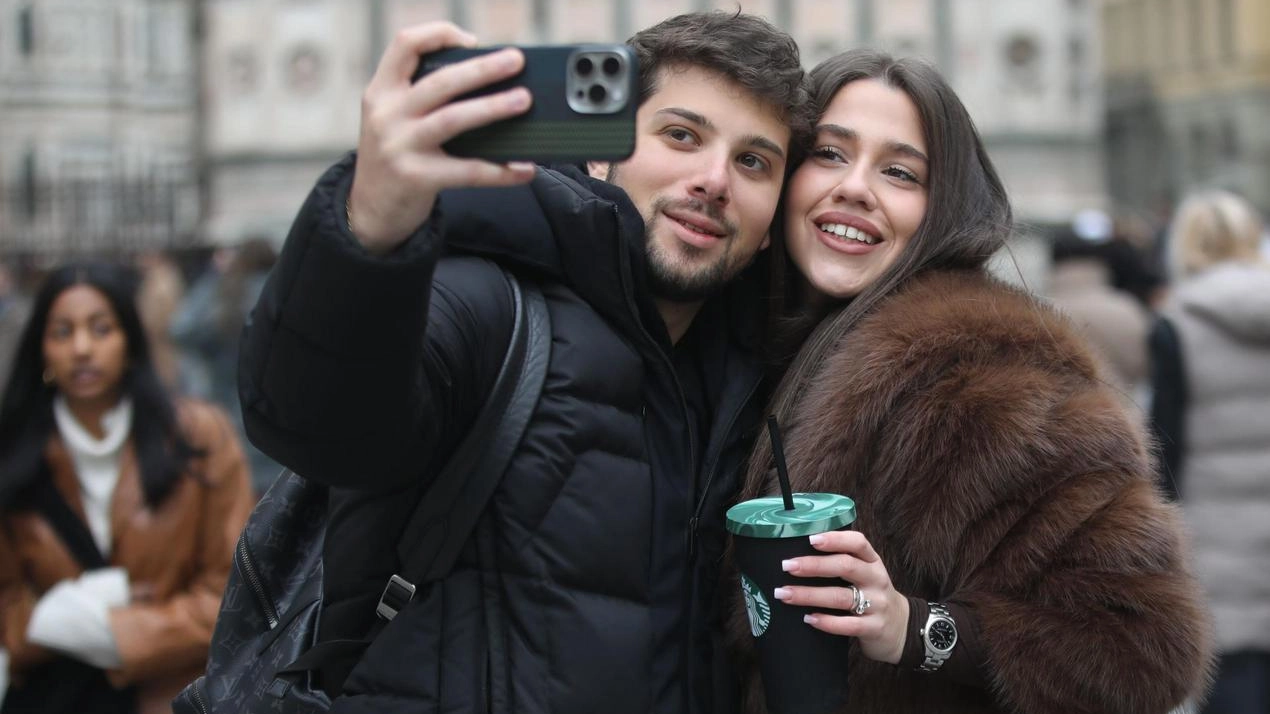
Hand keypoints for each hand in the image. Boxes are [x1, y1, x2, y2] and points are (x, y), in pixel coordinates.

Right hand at [348, 22, 537, 252]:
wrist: (369, 210)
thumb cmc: (395, 156)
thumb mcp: (392, 118)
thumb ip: (421, 98)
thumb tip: (489, 83)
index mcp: (381, 91)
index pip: (405, 44)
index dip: (439, 34)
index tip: (471, 41)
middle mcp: (386, 115)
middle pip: (440, 82)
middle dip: (482, 69)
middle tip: (516, 61)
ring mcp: (400, 147)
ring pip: (453, 120)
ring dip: (493, 107)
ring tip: (523, 100)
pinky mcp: (416, 179)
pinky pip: (467, 172)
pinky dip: (500, 171)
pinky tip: (524, 169)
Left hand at [773, 531, 909, 664]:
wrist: (901, 629)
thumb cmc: (871, 596)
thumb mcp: (864, 575)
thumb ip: (841, 564)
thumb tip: (797, 555)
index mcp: (872, 562)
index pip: (858, 542)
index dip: (835, 539)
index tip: (810, 539)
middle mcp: (876, 579)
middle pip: (846, 566)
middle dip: (813, 565)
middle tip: (787, 566)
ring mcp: (878, 604)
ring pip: (841, 596)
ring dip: (809, 594)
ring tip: (784, 594)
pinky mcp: (875, 628)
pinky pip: (848, 624)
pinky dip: (826, 622)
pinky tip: (808, 619)